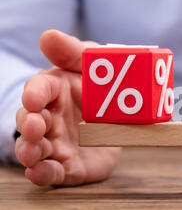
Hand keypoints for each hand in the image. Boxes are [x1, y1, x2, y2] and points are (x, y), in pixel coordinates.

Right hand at [15, 30, 120, 185]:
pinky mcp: (67, 165)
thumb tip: (48, 36)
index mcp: (56, 89)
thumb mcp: (94, 65)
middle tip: (36, 126)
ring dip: (30, 150)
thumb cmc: (103, 87)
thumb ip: (74, 52)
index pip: (39, 88)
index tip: (35, 98)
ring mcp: (56, 142)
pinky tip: (38, 172)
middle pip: (29, 120)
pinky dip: (42, 173)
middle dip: (29, 124)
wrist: (124, 121)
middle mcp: (50, 117)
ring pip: (34, 148)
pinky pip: (51, 171)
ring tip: (33, 152)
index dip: (35, 93)